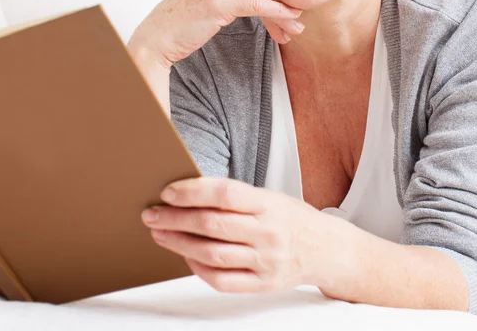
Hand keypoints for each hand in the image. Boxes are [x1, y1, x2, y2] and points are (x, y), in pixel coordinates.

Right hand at [128, 0, 303, 68]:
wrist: (156, 39)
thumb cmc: (180, 26)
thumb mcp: (208, 3)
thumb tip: (259, 2)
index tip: (286, 17)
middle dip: (280, 8)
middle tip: (294, 27)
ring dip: (282, 14)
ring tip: (295, 30)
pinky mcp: (219, 0)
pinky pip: (257, 3)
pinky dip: (277, 12)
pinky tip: (290, 19)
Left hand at [140, 177, 351, 293]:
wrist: (324, 249)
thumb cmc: (289, 217)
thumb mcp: (269, 196)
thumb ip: (235, 198)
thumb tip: (188, 194)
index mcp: (269, 204)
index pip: (225, 194)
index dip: (193, 192)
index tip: (168, 192)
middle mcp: (268, 233)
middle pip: (212, 225)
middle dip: (175, 219)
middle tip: (151, 214)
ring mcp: (266, 262)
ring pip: (212, 254)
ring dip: (179, 244)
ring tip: (160, 234)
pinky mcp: (262, 285)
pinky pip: (221, 280)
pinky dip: (197, 268)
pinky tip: (185, 255)